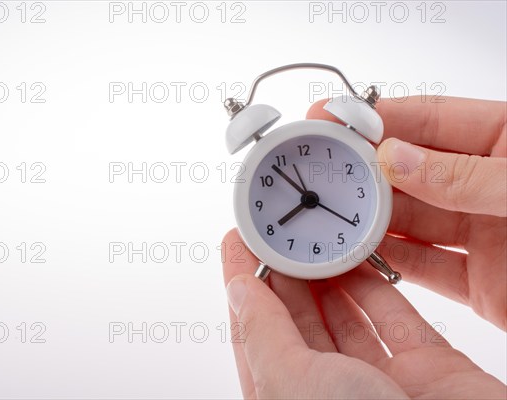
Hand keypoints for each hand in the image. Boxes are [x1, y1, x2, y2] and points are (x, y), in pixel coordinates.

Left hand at [221, 229, 505, 398]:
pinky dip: (378, 286)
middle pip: (297, 321)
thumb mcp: (293, 383)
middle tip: (276, 233)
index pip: (254, 333)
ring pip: (345, 316)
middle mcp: (329, 392)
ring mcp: (376, 381)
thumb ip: (265, 333)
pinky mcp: (425, 369)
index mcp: (286, 398)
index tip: (236, 245)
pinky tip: (360, 258)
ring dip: (329, 276)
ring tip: (314, 239)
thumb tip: (238, 290)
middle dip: (284, 274)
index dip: (244, 286)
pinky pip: (395, 317)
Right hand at [308, 96, 506, 329]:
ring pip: (408, 220)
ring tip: (328, 214)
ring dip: (367, 218)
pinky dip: (388, 262)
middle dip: (360, 170)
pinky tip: (358, 253)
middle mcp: (489, 185)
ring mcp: (482, 234)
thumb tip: (398, 158)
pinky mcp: (481, 282)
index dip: (374, 116)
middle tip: (317, 171)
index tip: (328, 117)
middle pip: (408, 170)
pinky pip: (422, 267)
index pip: (428, 120)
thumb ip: (468, 176)